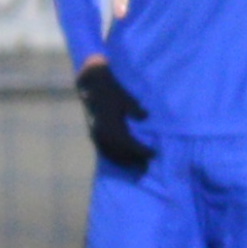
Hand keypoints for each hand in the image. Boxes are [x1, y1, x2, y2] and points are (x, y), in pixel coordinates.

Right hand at [76, 57, 155, 171]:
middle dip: (135, 159)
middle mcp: (102, 134)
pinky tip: (122, 159)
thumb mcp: (126, 98)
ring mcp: (96, 135)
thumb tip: (145, 117)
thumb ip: (135, 110)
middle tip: (147, 163)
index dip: (142, 151)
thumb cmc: (111, 89)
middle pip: (120, 153)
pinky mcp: (93, 133)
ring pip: (111, 154)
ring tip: (138, 164)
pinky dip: (114, 157)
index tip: (154, 153)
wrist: (92, 83)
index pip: (129, 145)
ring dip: (125, 160)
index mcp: (110, 126)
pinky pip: (104, 151)